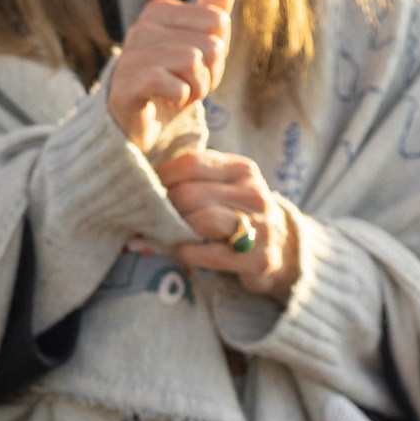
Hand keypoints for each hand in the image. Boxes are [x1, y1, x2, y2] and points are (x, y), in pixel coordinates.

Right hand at [106, 0, 235, 154]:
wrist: (138, 122)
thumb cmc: (171, 79)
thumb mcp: (198, 43)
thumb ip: (211, 8)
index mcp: (160, 11)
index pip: (218, 22)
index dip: (217, 53)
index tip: (195, 66)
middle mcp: (142, 27)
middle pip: (211, 45)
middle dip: (208, 74)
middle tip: (185, 83)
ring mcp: (131, 55)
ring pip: (194, 63)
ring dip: (195, 89)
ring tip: (176, 93)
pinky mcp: (126, 85)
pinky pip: (173, 84)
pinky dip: (179, 98)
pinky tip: (165, 101)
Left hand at [150, 146, 300, 298]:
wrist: (281, 248)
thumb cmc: (236, 212)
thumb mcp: (223, 187)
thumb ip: (192, 180)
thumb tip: (138, 184)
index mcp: (241, 169)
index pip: (191, 163)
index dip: (161, 176)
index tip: (144, 189)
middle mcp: (253, 193)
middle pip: (191, 194)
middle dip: (163, 207)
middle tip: (147, 217)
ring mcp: (260, 225)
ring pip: (203, 220)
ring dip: (174, 229)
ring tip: (160, 233)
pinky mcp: (259, 258)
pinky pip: (212, 253)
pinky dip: (188, 252)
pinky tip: (179, 251)